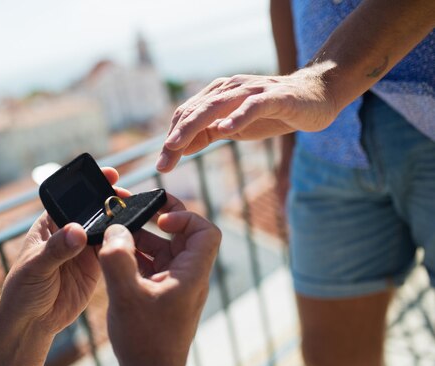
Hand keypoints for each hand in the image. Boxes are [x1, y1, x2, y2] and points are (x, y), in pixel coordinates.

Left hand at [0, 167, 130, 335]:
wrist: (32, 322)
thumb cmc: (22, 290)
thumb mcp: (35, 267)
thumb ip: (56, 249)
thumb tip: (77, 231)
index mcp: (50, 225)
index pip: (71, 199)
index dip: (89, 186)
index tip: (108, 175)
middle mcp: (68, 233)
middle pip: (93, 211)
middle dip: (110, 201)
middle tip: (128, 195)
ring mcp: (83, 250)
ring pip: (105, 230)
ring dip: (119, 222)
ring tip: (137, 213)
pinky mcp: (94, 267)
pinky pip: (112, 250)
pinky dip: (123, 244)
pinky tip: (136, 238)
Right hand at [97, 194, 220, 365]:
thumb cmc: (145, 341)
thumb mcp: (125, 295)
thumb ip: (118, 258)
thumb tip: (115, 230)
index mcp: (191, 274)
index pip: (206, 232)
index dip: (185, 217)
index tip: (159, 221)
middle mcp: (188, 277)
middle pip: (182, 236)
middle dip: (156, 222)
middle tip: (132, 213)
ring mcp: (176, 287)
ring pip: (165, 251)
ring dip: (142, 240)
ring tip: (115, 236)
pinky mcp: (162, 296)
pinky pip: (153, 266)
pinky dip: (136, 258)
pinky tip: (113, 258)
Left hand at [156, 64, 338, 172]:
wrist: (316, 96)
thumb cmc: (273, 112)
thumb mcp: (235, 126)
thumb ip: (208, 133)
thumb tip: (180, 148)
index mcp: (218, 94)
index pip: (186, 114)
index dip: (172, 138)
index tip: (162, 164)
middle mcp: (230, 88)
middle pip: (194, 111)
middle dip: (175, 138)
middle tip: (163, 164)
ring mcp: (252, 90)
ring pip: (215, 106)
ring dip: (193, 127)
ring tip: (177, 145)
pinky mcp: (275, 96)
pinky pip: (252, 105)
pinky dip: (237, 117)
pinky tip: (225, 130)